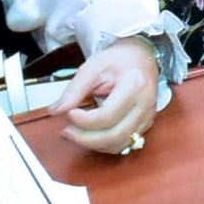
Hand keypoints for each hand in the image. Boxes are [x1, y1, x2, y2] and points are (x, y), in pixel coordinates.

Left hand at [51, 39, 163, 154]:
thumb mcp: (94, 66)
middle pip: (115, 136)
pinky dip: (104, 144)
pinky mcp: (145, 125)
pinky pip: (124, 144)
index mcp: (134, 85)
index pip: (107, 115)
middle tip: (67, 131)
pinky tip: (91, 135)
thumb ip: (74, 89)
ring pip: (120, 145)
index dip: (84, 120)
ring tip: (76, 133)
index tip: (69, 112)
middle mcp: (145, 104)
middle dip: (85, 138)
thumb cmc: (119, 60)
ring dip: (94, 145)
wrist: (142, 57)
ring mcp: (147, 117)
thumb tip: (56, 110)